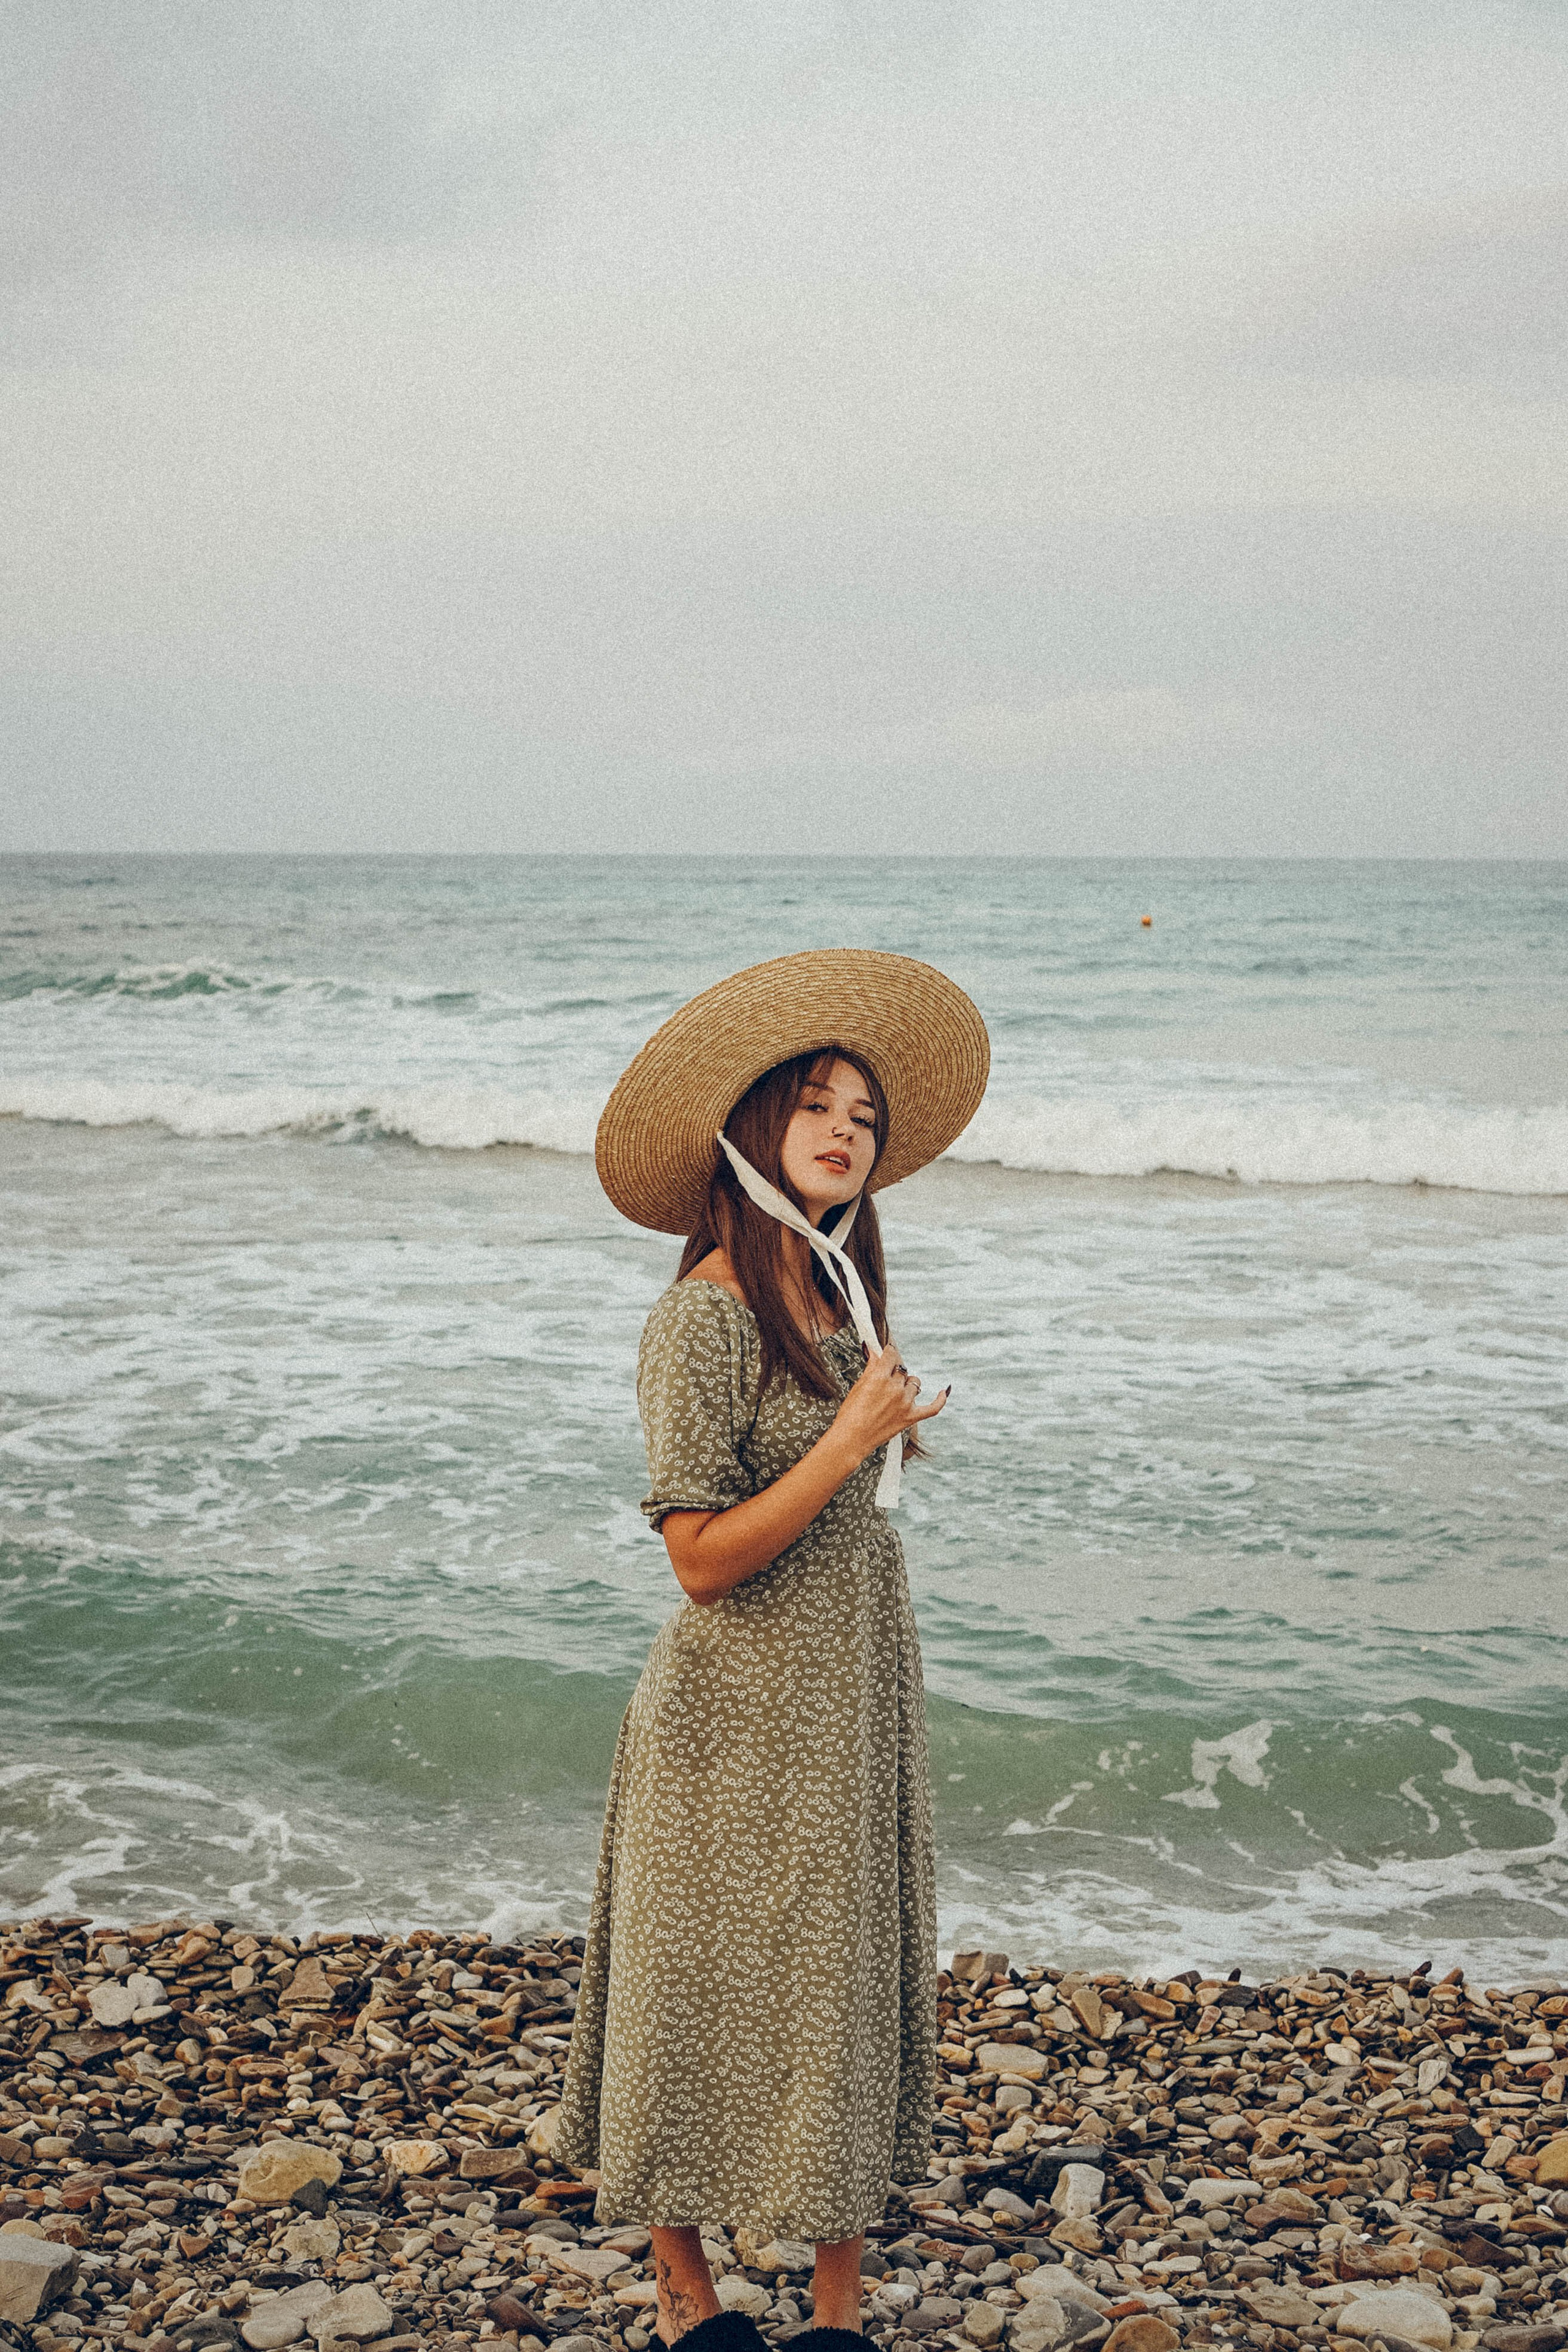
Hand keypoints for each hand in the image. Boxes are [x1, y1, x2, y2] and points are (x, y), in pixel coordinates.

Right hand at [833, 1339, 948, 1464]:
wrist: (851, 1439)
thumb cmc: (850, 1413)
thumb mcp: (859, 1386)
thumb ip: (871, 1367)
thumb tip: (875, 1351)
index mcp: (879, 1377)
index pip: (891, 1354)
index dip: (888, 1353)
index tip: (887, 1354)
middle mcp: (895, 1388)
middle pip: (902, 1369)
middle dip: (893, 1372)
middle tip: (884, 1381)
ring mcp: (905, 1403)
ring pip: (914, 1383)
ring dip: (906, 1385)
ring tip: (894, 1394)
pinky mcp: (911, 1417)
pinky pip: (933, 1407)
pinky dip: (941, 1399)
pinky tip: (943, 1391)